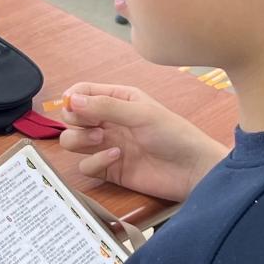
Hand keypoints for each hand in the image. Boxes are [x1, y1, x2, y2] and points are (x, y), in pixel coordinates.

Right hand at [57, 84, 228, 203]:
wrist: (191, 170)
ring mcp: (107, 145)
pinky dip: (95, 162)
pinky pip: (86, 166)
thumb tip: (72, 100)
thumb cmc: (174, 135)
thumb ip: (105, 106)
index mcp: (118, 99)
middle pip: (72, 117)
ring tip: (102, 140)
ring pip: (72, 141)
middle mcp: (109, 121)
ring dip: (81, 140)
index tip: (72, 106)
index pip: (83, 93)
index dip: (72, 98)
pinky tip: (116, 157)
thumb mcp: (141, 113)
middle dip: (76, 120)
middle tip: (94, 126)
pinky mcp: (109, 169)